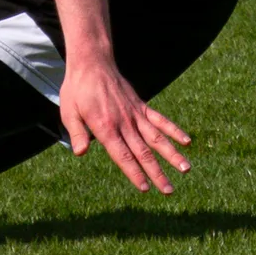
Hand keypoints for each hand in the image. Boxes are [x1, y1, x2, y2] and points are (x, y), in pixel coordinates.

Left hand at [58, 56, 190, 193]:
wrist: (93, 63)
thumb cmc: (77, 90)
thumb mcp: (68, 111)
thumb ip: (77, 133)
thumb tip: (80, 153)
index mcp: (106, 127)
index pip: (123, 155)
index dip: (135, 173)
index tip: (146, 188)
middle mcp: (124, 123)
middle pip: (144, 153)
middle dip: (157, 173)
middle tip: (169, 191)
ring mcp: (135, 114)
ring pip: (157, 138)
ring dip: (172, 155)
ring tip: (186, 169)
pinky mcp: (141, 106)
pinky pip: (160, 120)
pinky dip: (174, 130)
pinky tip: (186, 141)